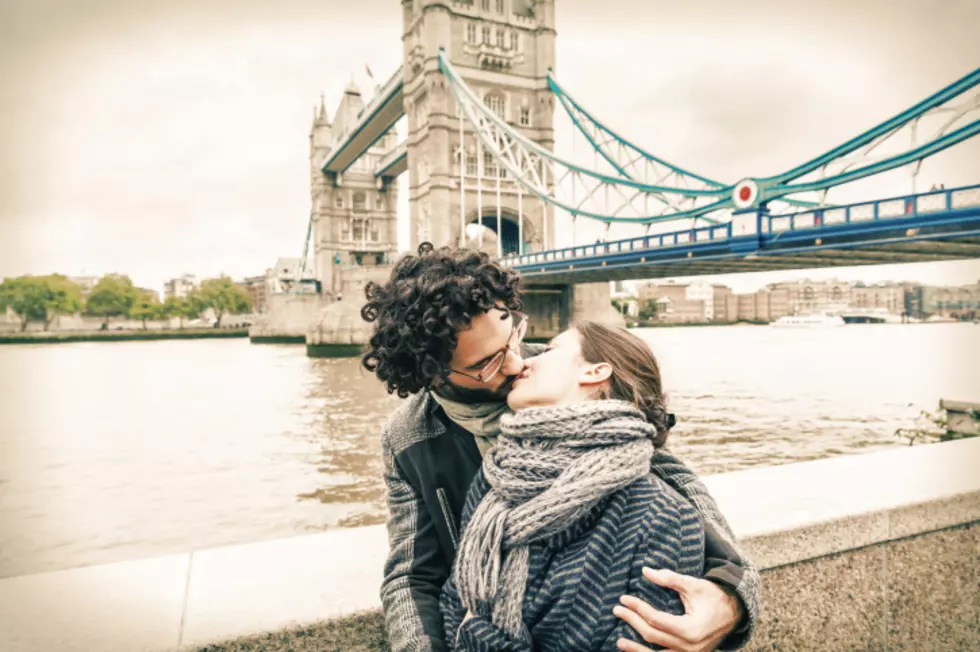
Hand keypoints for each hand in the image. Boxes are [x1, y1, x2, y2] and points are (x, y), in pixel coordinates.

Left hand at [613, 567, 742, 651]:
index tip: (624, 599)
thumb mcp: (693, 585)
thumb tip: (646, 571)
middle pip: (653, 635)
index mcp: (691, 629)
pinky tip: (636, 651)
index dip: (638, 608)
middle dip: (633, 621)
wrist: (733, 613)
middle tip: (617, 610)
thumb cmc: (713, 596)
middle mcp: (690, 647)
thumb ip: (669, 578)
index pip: (656, 619)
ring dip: (636, 649)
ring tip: (619, 641)